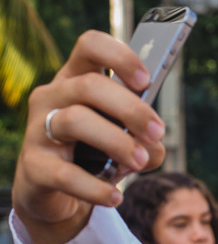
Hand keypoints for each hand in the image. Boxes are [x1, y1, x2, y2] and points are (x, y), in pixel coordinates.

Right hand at [13, 31, 165, 243]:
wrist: (55, 194)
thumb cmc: (96, 155)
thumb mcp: (127, 140)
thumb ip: (146, 140)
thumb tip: (154, 148)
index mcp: (76, 79)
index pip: (91, 46)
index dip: (120, 57)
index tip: (147, 79)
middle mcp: (52, 97)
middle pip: (90, 85)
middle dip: (131, 108)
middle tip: (157, 132)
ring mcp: (37, 130)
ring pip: (75, 121)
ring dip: (117, 142)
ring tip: (140, 162)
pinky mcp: (33, 167)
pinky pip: (64, 174)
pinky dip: (95, 187)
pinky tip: (115, 196)